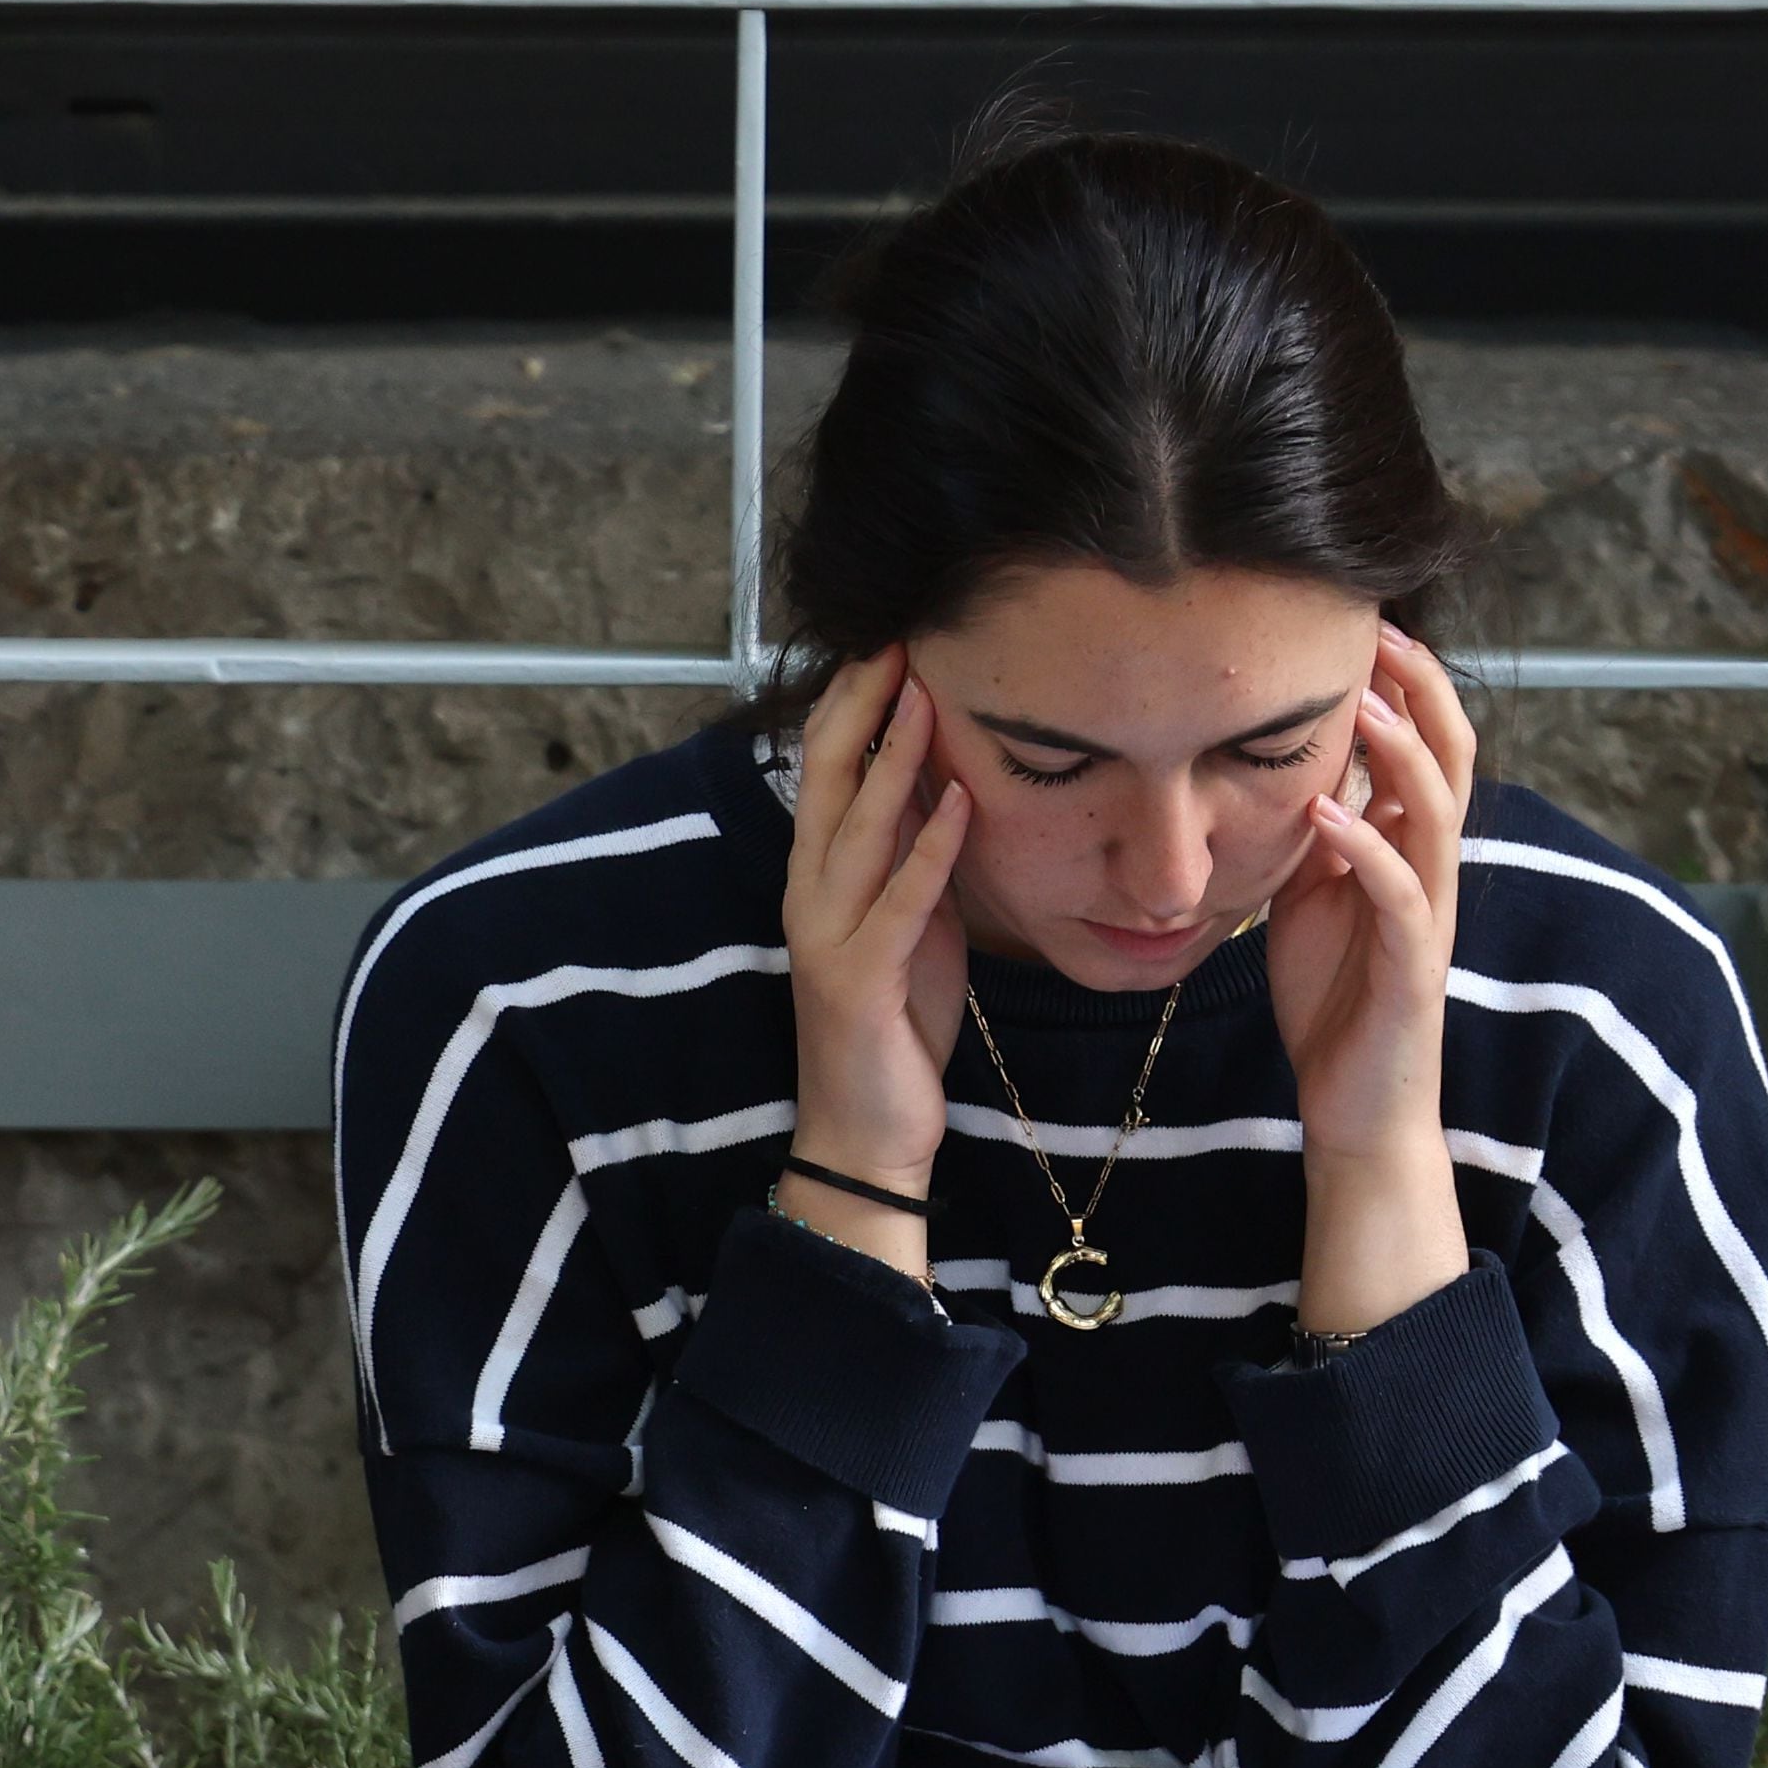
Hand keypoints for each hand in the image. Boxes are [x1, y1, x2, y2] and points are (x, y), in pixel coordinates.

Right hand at [778, 645, 972, 1278]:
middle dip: (861, 707)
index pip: (825, 770)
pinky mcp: (858, 980)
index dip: (851, 702)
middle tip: (895, 637)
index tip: (888, 638)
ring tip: (924, 694)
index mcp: (820, 877)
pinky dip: (928, 848)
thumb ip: (911, 853)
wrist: (866, 1131)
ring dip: (892, 759)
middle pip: (825, 780)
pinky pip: (898, 902)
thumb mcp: (912, 919)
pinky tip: (958, 800)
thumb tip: (940, 776)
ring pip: (854, 828)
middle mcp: (810, 895)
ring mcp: (827, 936)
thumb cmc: (894, 1022)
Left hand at [1269, 621, 1475, 1331]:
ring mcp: (1428, 917)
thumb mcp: (1310, 899)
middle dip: (1419, 693)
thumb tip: (1289, 770)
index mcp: (1406, 850)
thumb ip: (1313, 836)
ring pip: (1436, 814)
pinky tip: (1326, 813)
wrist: (1356, 1109)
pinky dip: (1364, 849)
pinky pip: (1400, 896)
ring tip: (1363, 702)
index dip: (1405, 686)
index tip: (1363, 622)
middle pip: (1448, 759)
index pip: (1422, 748)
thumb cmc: (1334, 1003)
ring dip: (1400, 755)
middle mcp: (1431, 871)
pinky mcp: (1412, 968)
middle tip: (1381, 630)